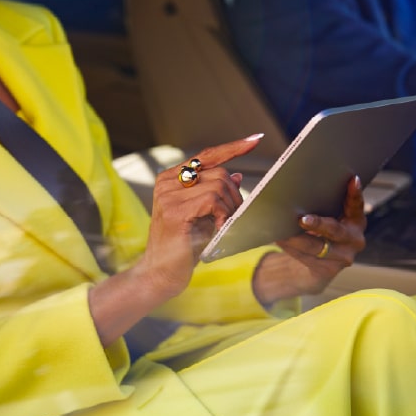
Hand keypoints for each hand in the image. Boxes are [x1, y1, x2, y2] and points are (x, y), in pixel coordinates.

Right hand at [139, 134, 264, 299]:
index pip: (206, 155)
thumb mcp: (203, 216)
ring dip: (230, 208)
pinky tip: (218, 230)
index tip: (255, 140)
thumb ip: (215, 194)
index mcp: (171, 178)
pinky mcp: (175, 210)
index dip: (232, 148)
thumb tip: (238, 175)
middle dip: (235, 195)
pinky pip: (213, 200)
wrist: (160, 275)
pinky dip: (223, 216)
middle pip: (219, 172)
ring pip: (218, 185)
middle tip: (233, 217)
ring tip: (223, 226)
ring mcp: (168, 195)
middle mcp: (167, 182)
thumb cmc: (182, 247)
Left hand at [253, 175, 366, 302]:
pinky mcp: (328, 270)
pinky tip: (280, 240)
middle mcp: (354, 239)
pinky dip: (292, 248)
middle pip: (335, 230)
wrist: (320, 264)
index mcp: (356, 220)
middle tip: (301, 219)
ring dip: (296, 239)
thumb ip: (323, 206)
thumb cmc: (321, 232)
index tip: (352, 180)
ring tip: (281, 232)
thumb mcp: (328, 218)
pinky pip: (306, 258)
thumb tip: (296, 193)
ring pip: (316, 247)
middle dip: (317, 224)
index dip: (355, 193)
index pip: (356, 205)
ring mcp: (343, 257)